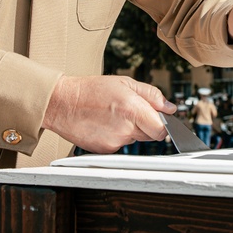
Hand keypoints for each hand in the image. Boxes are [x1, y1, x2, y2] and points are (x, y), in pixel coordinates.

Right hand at [43, 75, 175, 153]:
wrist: (63, 104)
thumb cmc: (91, 90)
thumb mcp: (125, 82)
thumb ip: (151, 95)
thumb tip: (169, 107)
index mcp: (133, 109)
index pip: (162, 129)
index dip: (163, 124)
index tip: (158, 118)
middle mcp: (125, 129)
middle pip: (150, 136)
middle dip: (147, 125)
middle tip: (131, 112)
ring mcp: (115, 142)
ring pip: (135, 140)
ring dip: (131, 130)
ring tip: (114, 116)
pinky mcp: (105, 150)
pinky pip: (120, 145)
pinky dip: (117, 136)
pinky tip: (106, 124)